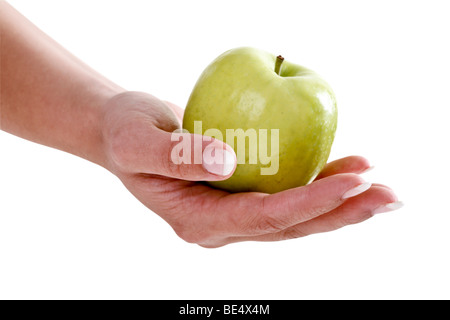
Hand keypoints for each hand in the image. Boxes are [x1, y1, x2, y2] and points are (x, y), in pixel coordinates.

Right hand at [101, 91, 400, 247]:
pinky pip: (285, 194)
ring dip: (338, 202)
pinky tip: (345, 171)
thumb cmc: (124, 133)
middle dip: (341, 213)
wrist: (121, 132)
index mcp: (197, 221)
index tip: (352, 182)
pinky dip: (317, 185)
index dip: (310, 202)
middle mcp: (220, 225)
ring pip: (294, 216)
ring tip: (378, 185)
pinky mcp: (240, 194)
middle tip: (389, 195)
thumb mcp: (137, 141)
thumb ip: (177, 156)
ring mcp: (232, 212)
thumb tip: (228, 162)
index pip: (265, 218)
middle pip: (290, 226)